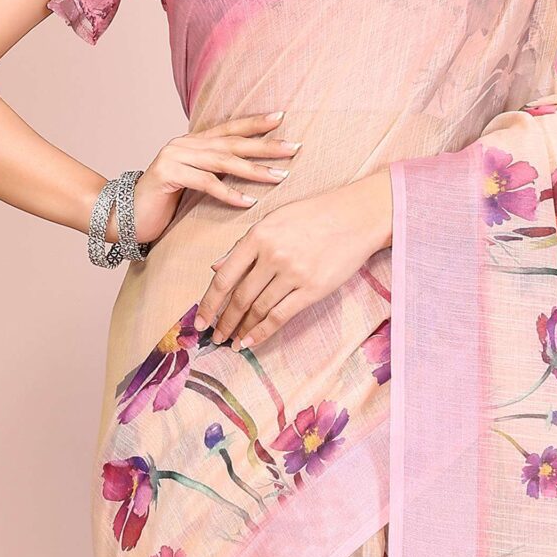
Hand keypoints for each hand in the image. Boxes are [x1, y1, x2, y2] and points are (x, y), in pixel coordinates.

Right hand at [129, 111, 298, 245]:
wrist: (126, 215)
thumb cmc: (163, 203)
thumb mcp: (193, 183)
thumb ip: (214, 172)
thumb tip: (247, 170)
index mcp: (193, 143)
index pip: (230, 129)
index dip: (255, 123)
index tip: (282, 118)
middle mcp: (185, 144)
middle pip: (232, 143)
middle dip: (265, 146)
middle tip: (294, 148)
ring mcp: (175, 157)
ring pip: (222, 161)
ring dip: (254, 170)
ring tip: (279, 177)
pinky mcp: (168, 175)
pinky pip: (205, 183)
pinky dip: (228, 193)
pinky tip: (248, 201)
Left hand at [196, 168, 392, 347]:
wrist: (356, 217)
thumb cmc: (314, 215)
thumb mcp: (274, 220)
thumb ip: (245, 244)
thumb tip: (217, 266)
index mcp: (258, 236)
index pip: (225, 277)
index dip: (209, 303)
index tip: (200, 321)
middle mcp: (272, 256)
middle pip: (240, 297)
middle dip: (224, 321)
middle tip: (215, 337)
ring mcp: (293, 274)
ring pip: (258, 309)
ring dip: (242, 329)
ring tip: (233, 341)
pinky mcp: (312, 289)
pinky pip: (280, 316)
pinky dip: (263, 332)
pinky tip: (251, 341)